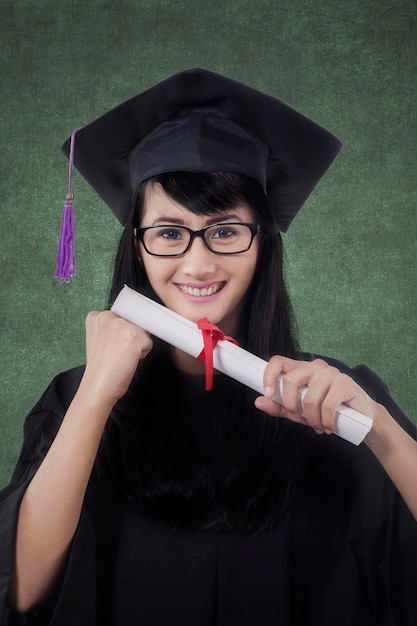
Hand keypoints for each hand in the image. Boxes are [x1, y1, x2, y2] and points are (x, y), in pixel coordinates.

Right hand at [81, 310, 152, 404]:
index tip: (115, 343)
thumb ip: (109, 327)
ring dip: (137, 344)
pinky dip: (143, 353)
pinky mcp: (135, 336)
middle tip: (117, 352)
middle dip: (130, 336)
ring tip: (122, 356)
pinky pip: (148, 342)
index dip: (122, 331)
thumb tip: (129, 322)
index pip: (121, 315)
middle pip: (133, 321)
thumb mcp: (97, 339)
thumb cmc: (100, 367)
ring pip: (142, 331)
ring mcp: (122, 326)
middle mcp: (109, 316)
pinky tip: (128, 360)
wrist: (99, 386)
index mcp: (96, 316)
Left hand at [254, 356, 379, 434]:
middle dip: (291, 405)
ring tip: (318, 426)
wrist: (360, 417)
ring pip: (309, 398)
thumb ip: (279, 407)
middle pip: (290, 380)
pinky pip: (327, 405)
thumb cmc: (326, 411)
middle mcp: (314, 366)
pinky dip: (325, 422)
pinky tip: (328, 427)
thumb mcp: (298, 411)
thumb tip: (258, 402)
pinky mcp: (344, 382)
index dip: (268, 376)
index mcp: (300, 369)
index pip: (278, 361)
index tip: (267, 394)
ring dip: (312, 419)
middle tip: (298, 418)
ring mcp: (330, 372)